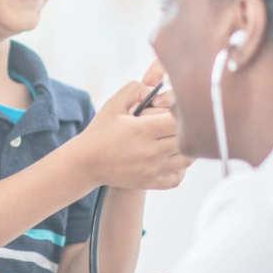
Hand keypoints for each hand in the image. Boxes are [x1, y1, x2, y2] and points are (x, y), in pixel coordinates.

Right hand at [74, 77, 190, 190]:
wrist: (85, 163)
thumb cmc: (100, 131)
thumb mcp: (113, 104)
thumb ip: (135, 89)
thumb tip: (156, 91)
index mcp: (143, 130)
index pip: (178, 120)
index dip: (179, 113)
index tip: (171, 110)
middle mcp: (151, 152)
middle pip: (186, 139)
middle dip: (184, 129)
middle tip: (174, 123)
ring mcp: (153, 170)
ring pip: (187, 159)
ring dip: (185, 147)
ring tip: (174, 139)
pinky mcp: (151, 182)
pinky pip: (177, 178)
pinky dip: (179, 169)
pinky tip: (170, 158)